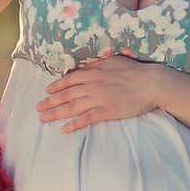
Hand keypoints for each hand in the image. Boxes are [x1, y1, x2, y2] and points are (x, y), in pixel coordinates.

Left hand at [36, 49, 162, 132]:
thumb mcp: (113, 61)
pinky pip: (87, 119)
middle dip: (50, 102)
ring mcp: (99, 99)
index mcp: (93, 72)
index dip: (56, 86)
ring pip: (72, 107)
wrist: (151, 83)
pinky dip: (75, 124)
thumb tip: (84, 68)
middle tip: (38, 109)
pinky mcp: (107, 111)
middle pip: (66, 94)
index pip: (69, 79)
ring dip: (56, 113)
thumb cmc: (134, 71)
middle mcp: (92, 85)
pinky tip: (65, 129)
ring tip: (44, 119)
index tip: (47, 91)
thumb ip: (97, 65)